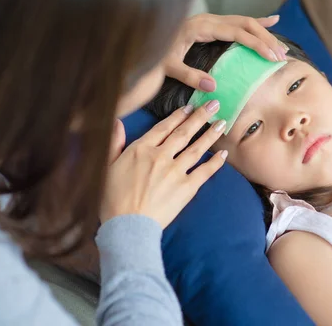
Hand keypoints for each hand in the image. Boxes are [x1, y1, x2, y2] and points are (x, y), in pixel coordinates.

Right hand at [101, 102, 226, 227]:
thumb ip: (114, 142)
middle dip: (200, 116)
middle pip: (184, 132)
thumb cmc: (112, 199)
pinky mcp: (187, 188)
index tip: (189, 106)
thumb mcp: (107, 166)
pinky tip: (224, 153)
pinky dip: (216, 162)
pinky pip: (205, 171)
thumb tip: (116, 121)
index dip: (178, 115)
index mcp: (141, 149)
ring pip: (197, 148)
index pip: (163, 127)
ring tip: (222, 122)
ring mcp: (176, 171)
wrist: (126, 226)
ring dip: (211, 134)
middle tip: (214, 104)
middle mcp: (161, 156)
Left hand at [164, 14, 287, 91]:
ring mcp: (211, 19)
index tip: (272, 56)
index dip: (257, 43)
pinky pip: (239, 21)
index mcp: (200, 26)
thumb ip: (189, 75)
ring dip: (265, 33)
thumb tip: (214, 85)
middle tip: (281, 56)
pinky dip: (257, 22)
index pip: (237, 32)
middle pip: (246, 24)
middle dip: (266, 39)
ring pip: (245, 22)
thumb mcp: (167, 66)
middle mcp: (208, 19)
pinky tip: (273, 21)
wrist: (142, 34)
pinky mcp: (212, 23)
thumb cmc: (154, 52)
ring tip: (281, 47)